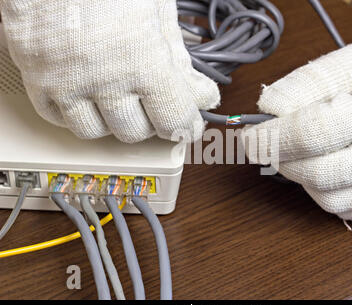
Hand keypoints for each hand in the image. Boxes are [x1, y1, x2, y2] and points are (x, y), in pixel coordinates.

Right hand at [0, 0, 218, 142]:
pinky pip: (58, 119)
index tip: (187, 124)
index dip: (185, 126)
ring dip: (112, 121)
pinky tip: (87, 96)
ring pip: (95, 132)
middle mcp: (103, 79)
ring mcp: (66, 82)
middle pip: (135, 132)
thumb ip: (181, 61)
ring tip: (118, 98)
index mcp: (143, 61)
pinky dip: (77, 114)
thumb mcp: (159, 13)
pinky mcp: (37, 79)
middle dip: (150, 121)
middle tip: (153, 102)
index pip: (173, 120)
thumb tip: (202, 95)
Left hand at [244, 33, 351, 219]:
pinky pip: (340, 208)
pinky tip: (316, 164)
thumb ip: (315, 78)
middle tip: (262, 138)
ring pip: (324, 198)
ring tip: (292, 148)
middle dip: (275, 156)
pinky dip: (316, 190)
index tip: (249, 131)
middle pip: (313, 172)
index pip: (311, 133)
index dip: (270, 135)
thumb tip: (269, 103)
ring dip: (295, 174)